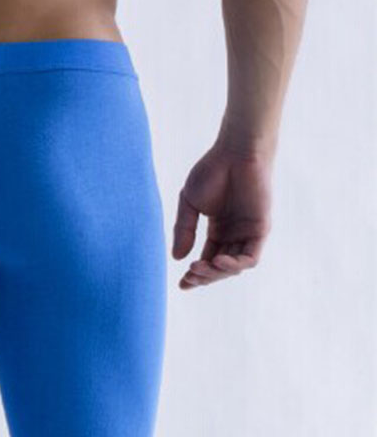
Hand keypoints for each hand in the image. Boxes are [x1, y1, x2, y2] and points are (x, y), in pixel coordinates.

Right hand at [172, 137, 271, 289]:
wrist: (235, 151)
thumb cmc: (213, 170)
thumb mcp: (189, 203)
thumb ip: (184, 230)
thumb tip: (177, 258)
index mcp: (218, 230)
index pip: (207, 261)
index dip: (195, 276)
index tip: (182, 285)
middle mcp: (234, 235)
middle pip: (219, 268)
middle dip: (204, 276)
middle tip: (189, 275)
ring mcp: (248, 233)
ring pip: (234, 267)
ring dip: (216, 273)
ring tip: (200, 268)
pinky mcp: (260, 229)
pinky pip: (250, 258)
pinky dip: (234, 265)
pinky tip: (217, 261)